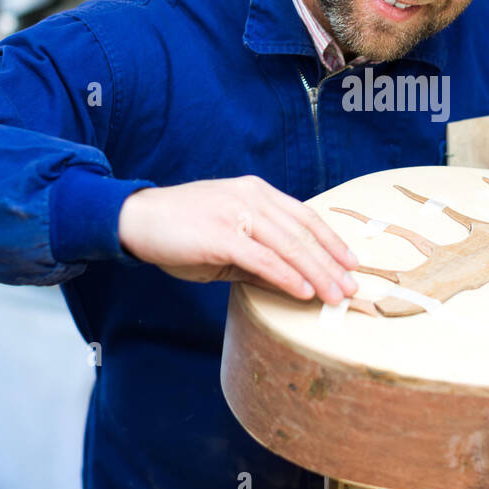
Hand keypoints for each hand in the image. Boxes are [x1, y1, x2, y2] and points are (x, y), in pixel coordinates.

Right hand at [118, 176, 358, 304]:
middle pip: (303, 234)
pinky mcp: (221, 235)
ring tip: (335, 296)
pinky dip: (287, 276)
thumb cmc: (181, 230)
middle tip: (352, 289)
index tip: (351, 263)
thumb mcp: (227, 241)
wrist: (136, 219)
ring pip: (289, 246)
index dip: (331, 241)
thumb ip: (259, 257)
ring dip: (318, 274)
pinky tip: (303, 291)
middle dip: (332, 264)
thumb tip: (294, 282)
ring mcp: (237, 213)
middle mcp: (252, 197)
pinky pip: (263, 258)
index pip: (305, 217)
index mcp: (257, 193)